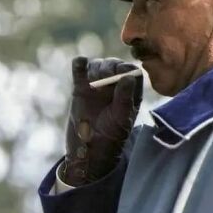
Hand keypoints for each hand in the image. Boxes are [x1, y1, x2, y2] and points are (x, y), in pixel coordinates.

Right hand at [62, 57, 141, 185]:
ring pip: (98, 65)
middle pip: (114, 65)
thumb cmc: (111, 136)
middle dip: (110, 66)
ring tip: (94, 80)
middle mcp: (115, 85)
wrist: (89, 148)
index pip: (132, 72)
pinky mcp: (81, 87)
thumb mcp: (121, 119)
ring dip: (96, 67)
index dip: (127, 68)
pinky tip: (80, 64)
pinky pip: (80, 70)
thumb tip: (128, 77)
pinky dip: (79, 64)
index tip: (121, 72)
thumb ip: (124, 98)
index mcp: (131, 92)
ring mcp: (98, 85)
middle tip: (105, 74)